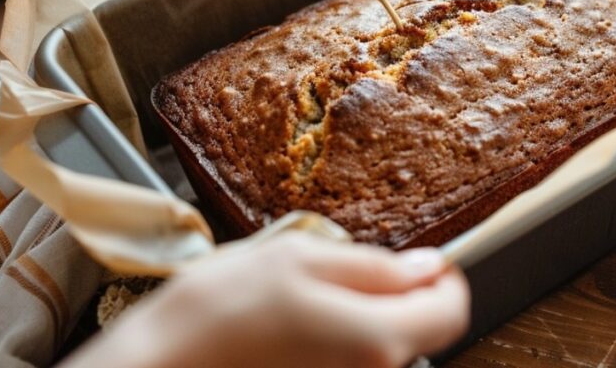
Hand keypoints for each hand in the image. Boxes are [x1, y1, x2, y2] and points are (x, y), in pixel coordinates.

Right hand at [62, 232, 469, 367]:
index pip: (453, 312)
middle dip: (399, 294)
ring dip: (365, 314)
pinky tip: (296, 323)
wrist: (162, 363)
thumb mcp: (301, 258)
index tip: (420, 260)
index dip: (444, 278)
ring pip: (383, 344)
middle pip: (420, 330)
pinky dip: (339, 337)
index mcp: (376, 337)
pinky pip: (350, 360)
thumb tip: (427, 266)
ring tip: (309, 294)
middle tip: (348, 270)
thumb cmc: (222, 308)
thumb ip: (374, 266)